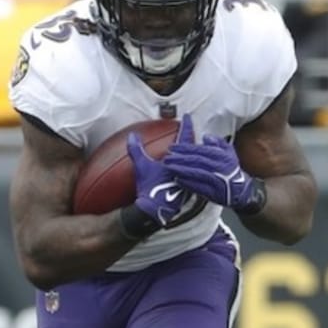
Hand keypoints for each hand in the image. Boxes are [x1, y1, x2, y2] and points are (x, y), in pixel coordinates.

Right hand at [125, 114, 198, 229]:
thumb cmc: (150, 188)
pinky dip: (191, 166)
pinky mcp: (188, 188)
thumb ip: (137, 150)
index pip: (185, 138)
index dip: (186, 126)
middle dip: (192, 138)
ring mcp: (189, 178)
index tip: (188, 117)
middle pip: (194, 149)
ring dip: (194, 153)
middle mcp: (188, 168)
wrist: (155, 210)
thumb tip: (132, 136)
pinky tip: (188, 167)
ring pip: (195, 161)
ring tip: (192, 146)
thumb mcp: (142, 167)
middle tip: (191, 129)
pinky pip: (193, 172)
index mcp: (180, 160)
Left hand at [163, 125, 265, 213]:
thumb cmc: (231, 170)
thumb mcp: (229, 153)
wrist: (241, 191)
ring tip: (169, 167)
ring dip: (182, 170)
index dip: (186, 148)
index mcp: (222, 156)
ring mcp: (217, 180)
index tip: (173, 147)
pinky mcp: (214, 192)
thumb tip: (206, 137)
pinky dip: (188, 183)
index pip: (201, 150)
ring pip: (197, 173)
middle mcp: (220, 167)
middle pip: (197, 160)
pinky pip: (199, 187)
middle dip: (180, 158)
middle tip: (167, 157)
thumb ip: (218, 143)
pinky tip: (178, 180)